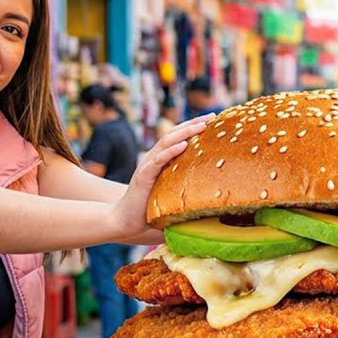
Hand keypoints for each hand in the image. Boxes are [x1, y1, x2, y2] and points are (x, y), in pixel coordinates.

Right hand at [114, 115, 208, 235]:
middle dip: (193, 124)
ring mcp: (147, 165)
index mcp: (160, 159)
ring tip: (201, 126)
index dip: (193, 127)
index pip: (178, 137)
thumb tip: (212, 193)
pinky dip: (170, 151)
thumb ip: (185, 187)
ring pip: (166, 142)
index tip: (212, 120)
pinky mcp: (144, 176)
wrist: (126, 220)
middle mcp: (153, 158)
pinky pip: (158, 161)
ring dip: (185, 132)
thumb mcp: (171, 193)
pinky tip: (183, 145)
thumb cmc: (150, 209)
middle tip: (211, 117)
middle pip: (174, 134)